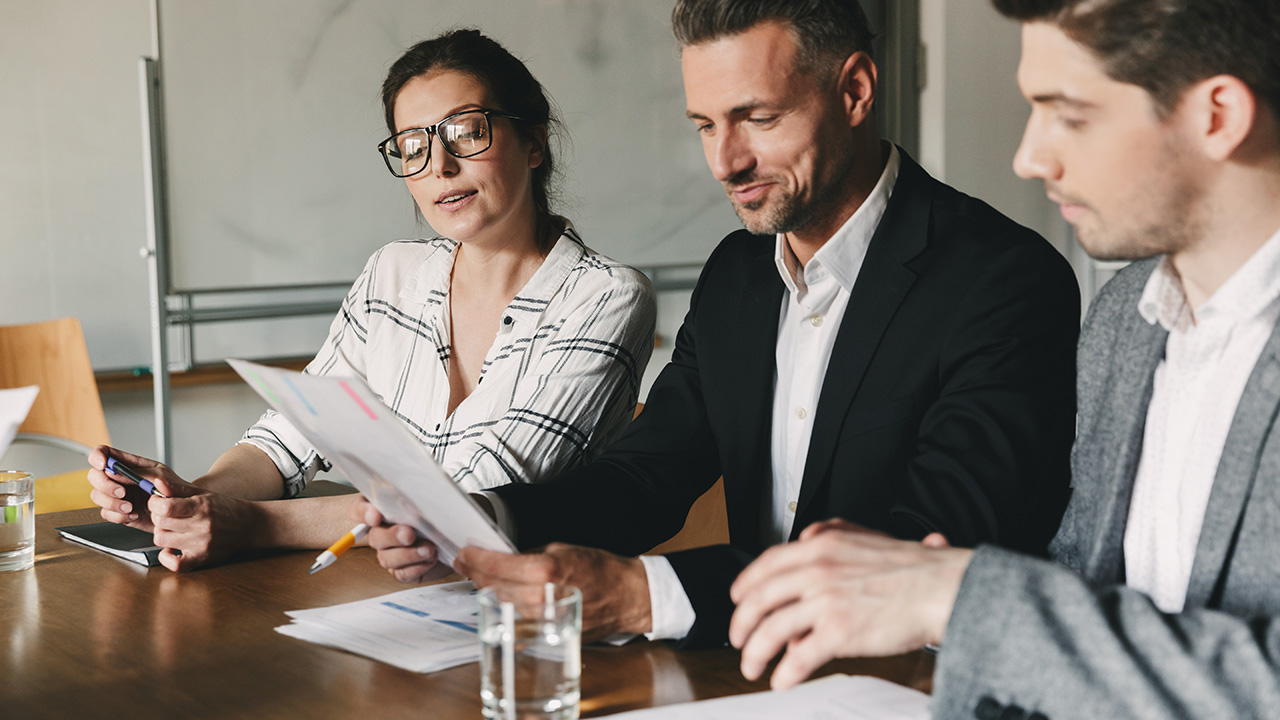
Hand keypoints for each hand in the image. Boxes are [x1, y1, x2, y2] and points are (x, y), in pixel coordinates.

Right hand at [87, 445, 179, 532]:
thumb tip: (116, 472)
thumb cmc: (174, 489)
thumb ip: (139, 473)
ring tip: (131, 507)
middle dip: (105, 485)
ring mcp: (116, 495)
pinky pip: (106, 513)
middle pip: (94, 475)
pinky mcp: (118, 512)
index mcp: (129, 464)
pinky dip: (118, 516)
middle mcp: (119, 478)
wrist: (181, 512)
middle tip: (122, 492)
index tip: (102, 465)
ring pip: (96, 495)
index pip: (105, 453)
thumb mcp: (161, 476)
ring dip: (112, 503)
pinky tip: (133, 515)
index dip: (97, 456)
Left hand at [145, 474, 262, 571]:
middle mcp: (202, 526)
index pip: (165, 507)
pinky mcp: (202, 558)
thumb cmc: (224, 508)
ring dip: (162, 533)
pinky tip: (172, 548)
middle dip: (158, 516)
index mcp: (201, 507)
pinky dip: (167, 556)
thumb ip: (177, 488)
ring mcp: (201, 544)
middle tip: (166, 514)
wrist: (249, 525)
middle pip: (160, 522)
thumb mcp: (203, 493)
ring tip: (172, 529)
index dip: (154, 503)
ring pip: (161, 539)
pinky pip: (174, 564)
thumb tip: (156, 483)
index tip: (157, 502)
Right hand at [353, 498, 439, 582]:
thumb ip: (408, 497)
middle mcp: (380, 533)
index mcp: (378, 510)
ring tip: (429, 549)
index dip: (364, 513)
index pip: (359, 509)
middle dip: (392, 536)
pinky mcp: (402, 570)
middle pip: (375, 537)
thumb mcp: (421, 498)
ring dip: (408, 555)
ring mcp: (389, 554)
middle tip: (409, 534)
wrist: (446, 534)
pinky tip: (431, 558)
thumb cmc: (431, 512)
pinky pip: (402, 574)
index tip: (376, 516)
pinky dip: (417, 567)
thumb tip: (410, 498)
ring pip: (387, 558)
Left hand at [456, 543, 651, 641]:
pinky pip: (516, 621)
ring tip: (481, 577)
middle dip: (475, 574)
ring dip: (488, 590)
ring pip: (501, 605)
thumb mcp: (562, 549)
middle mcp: (540, 599)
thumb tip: (503, 558)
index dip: (475, 559)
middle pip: (493, 588)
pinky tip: (501, 597)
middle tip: (466, 563)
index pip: (496, 566)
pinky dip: (505, 608)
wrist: (626, 596)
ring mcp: (542, 621)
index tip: (464, 553)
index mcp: (545, 572)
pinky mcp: (545, 634)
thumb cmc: (600, 569)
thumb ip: (530, 555)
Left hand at [729, 520, 972, 689]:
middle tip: (738, 638)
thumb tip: (807, 549)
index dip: (745, 584)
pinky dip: (784, 673)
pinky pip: (798, 657)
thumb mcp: (865, 540)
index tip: (738, 598)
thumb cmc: (915, 570)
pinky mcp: (839, 632)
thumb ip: (831, 543)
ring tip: (752, 665)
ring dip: (755, 652)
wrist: (944, 588)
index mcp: (822, 545)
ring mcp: (826, 601)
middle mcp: (818, 569)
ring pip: (770, 629)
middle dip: (741, 623)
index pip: (767, 563)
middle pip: (759, 598)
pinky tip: (782, 681)